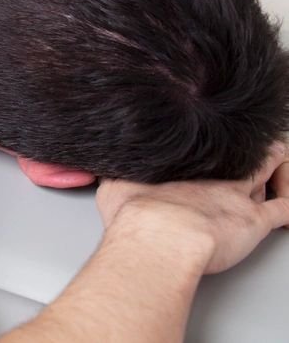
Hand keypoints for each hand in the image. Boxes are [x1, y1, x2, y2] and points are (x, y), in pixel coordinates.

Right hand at [96, 142, 288, 275]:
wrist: (158, 237)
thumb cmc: (135, 214)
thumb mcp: (113, 187)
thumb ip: (113, 174)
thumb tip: (99, 160)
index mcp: (184, 166)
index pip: (208, 147)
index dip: (216, 142)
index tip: (220, 131)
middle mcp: (213, 176)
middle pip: (239, 157)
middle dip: (247, 148)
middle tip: (255, 139)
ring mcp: (237, 196)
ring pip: (265, 175)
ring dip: (274, 166)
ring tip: (279, 154)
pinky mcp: (255, 221)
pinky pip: (284, 208)